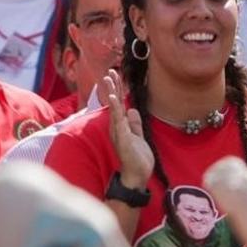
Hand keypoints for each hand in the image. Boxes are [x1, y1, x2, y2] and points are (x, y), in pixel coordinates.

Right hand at [105, 69, 153, 188]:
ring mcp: (119, 132)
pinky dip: (116, 109)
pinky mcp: (123, 138)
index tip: (115, 75)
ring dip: (112, 93)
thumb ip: (135, 124)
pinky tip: (115, 99)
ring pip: (114, 108)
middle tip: (109, 72)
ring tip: (108, 79)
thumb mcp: (138, 137)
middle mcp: (117, 127)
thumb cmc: (137, 158)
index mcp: (121, 125)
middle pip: (114, 103)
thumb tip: (132, 110)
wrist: (137, 175)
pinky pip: (119, 121)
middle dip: (112, 87)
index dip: (117, 90)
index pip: (119, 104)